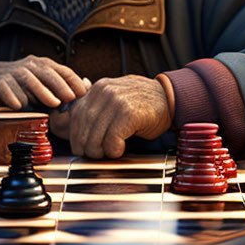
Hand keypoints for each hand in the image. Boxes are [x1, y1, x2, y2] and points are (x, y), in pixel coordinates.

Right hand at [0, 56, 87, 109]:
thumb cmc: (15, 89)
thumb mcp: (38, 89)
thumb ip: (58, 90)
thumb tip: (85, 88)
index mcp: (37, 65)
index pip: (58, 68)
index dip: (72, 79)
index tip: (83, 93)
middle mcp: (23, 66)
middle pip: (44, 71)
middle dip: (59, 84)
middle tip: (71, 98)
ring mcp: (7, 72)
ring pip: (26, 77)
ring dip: (40, 90)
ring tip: (52, 103)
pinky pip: (3, 86)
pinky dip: (12, 95)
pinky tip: (20, 106)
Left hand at [49, 75, 170, 158]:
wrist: (170, 98)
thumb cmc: (141, 104)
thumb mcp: (115, 100)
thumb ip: (97, 109)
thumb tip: (77, 130)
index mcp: (98, 89)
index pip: (76, 114)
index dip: (74, 134)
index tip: (78, 146)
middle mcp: (104, 91)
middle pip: (82, 124)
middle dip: (83, 144)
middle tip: (90, 155)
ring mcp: (116, 101)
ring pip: (95, 132)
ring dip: (97, 149)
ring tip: (104, 154)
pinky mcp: (129, 113)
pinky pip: (113, 137)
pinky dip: (113, 148)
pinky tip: (118, 150)